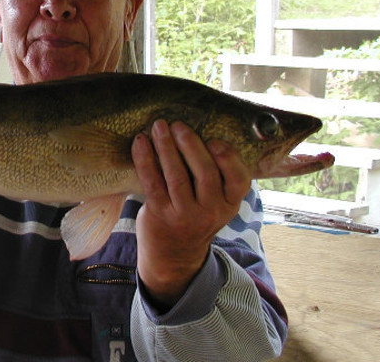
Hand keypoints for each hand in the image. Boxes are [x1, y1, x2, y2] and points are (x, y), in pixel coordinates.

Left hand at [131, 120, 250, 308]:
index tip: (213, 139)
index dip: (228, 157)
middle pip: (205, 172)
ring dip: (166, 147)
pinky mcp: (160, 214)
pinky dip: (145, 159)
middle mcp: (211, 211)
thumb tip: (200, 130)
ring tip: (159, 127)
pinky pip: (151, 182)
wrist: (173, 254)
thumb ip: (216, 176)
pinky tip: (140, 142)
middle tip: (178, 125)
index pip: (239, 179)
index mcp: (230, 204)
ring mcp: (184, 215)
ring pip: (176, 176)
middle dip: (190, 144)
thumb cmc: (195, 215)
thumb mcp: (216, 202)